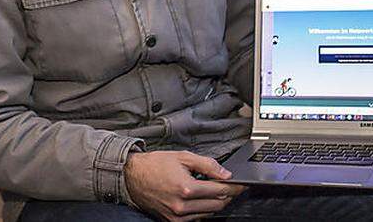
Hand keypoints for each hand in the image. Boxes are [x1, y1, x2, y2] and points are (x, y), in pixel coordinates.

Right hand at [123, 150, 246, 220]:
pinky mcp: (173, 221)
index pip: (220, 190)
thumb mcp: (182, 157)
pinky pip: (196, 219)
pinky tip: (199, 199)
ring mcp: (177, 216)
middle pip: (217, 205)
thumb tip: (226, 174)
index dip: (234, 187)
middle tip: (228, 185)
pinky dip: (202, 210)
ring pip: (209, 214)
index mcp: (186, 188)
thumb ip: (207, 165)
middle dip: (226, 195)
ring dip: (214, 203)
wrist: (131, 176)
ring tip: (210, 189)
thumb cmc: (154, 165)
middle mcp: (182, 205)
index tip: (242, 184)